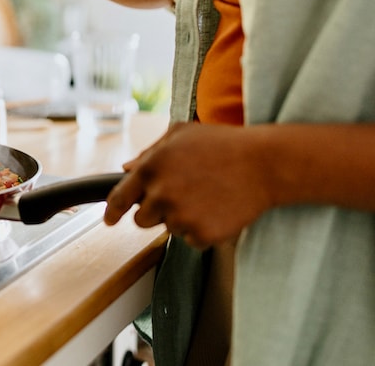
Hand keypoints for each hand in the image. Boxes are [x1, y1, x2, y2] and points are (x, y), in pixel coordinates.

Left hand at [103, 122, 277, 247]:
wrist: (265, 164)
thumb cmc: (224, 144)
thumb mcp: (182, 134)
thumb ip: (149, 152)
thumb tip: (126, 169)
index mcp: (151, 168)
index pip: (119, 198)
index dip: (111, 212)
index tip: (110, 220)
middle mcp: (161, 194)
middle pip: (142, 219)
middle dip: (156, 211)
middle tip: (182, 195)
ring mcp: (181, 216)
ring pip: (169, 229)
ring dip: (182, 218)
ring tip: (207, 195)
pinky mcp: (201, 234)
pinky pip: (191, 240)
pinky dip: (202, 230)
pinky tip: (218, 208)